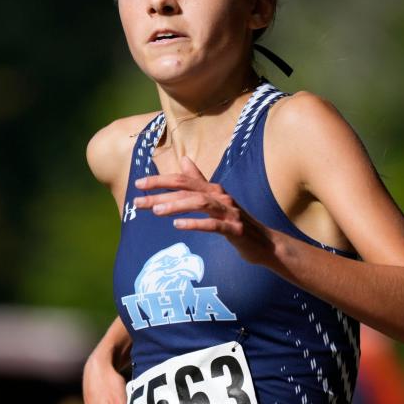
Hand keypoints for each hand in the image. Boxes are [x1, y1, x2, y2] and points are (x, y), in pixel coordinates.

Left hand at [133, 156, 277, 265]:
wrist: (265, 244)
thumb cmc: (237, 223)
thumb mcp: (216, 200)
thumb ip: (199, 181)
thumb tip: (183, 160)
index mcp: (213, 189)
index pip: (182, 180)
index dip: (160, 180)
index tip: (139, 184)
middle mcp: (221, 197)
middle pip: (187, 190)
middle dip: (160, 193)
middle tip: (137, 201)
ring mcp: (229, 213)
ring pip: (199, 204)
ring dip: (176, 206)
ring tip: (155, 211)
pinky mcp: (235, 230)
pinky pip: (213, 225)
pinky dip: (195, 224)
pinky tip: (178, 226)